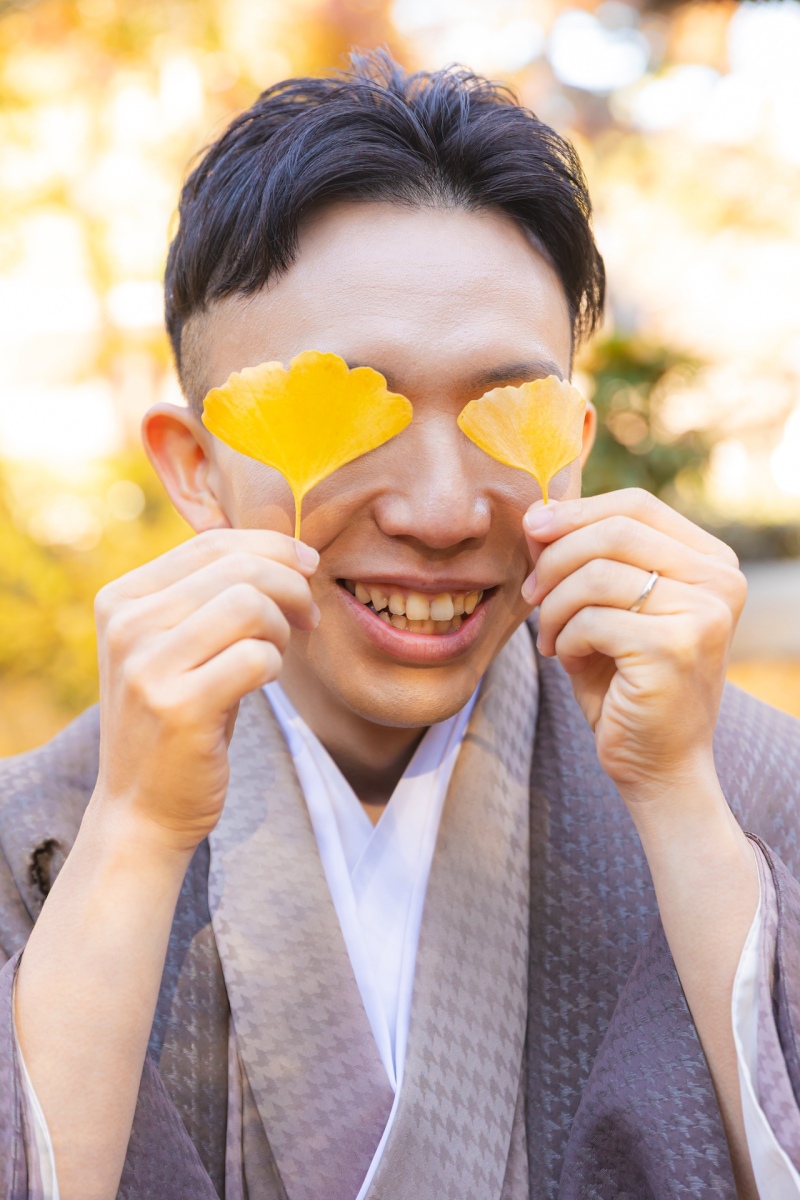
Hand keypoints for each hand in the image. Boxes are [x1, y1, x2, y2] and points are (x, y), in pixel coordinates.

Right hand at [92, 529, 318, 851]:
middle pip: (238, 568)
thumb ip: (212, 592)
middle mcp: (126, 625)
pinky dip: (277, 666)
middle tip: (308, 618)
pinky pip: (257, 657)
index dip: (273, 549)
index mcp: (121, 598)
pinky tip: (264, 683)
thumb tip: (291, 547)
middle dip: (291, 586)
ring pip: (250, 605)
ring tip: (279, 653)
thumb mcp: (178, 644)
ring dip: (284, 627)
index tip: (307, 571)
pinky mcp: (178, 708)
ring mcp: (146, 667)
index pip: (212, 543)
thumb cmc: (179, 718)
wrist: (141, 811)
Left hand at [521, 489, 746, 802]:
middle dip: (555, 558)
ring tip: (551, 638)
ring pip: (595, 575)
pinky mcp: (674, 648)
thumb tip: (538, 515)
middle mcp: (720, 581)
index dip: (576, 512)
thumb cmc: (627, 682)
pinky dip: (564, 640)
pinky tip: (571, 661)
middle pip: (615, 531)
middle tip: (531, 595)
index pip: (637, 505)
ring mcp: (703, 613)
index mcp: (712, 561)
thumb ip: (583, 558)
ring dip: (555, 608)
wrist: (659, 765)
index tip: (531, 529)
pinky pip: (591, 620)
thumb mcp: (607, 607)